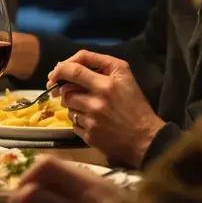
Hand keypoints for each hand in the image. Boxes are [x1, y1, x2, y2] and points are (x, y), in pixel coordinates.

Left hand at [47, 51, 163, 166]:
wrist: (145, 138)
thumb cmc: (134, 105)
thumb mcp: (124, 76)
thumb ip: (99, 64)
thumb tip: (65, 65)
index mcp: (109, 83)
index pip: (75, 70)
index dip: (60, 69)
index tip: (55, 73)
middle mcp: (100, 99)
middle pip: (66, 89)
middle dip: (62, 88)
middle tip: (64, 90)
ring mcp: (93, 119)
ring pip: (67, 105)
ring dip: (72, 104)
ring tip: (87, 107)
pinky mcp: (89, 134)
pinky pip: (72, 122)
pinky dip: (78, 120)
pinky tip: (92, 121)